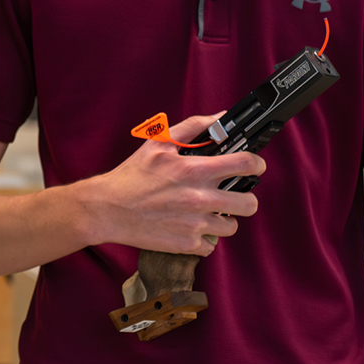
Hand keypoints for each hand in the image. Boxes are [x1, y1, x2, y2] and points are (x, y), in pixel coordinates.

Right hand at [70, 113, 265, 255]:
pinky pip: (210, 245)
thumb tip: (219, 118)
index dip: (257, 164)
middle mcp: (199, 198)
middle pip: (249, 203)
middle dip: (245, 197)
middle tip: (233, 195)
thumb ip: (192, 128)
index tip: (254, 167)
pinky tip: (190, 227)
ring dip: (223, 219)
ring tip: (206, 213)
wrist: (107, 209)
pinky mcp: (186, 244)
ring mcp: (194, 224)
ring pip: (232, 226)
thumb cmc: (131, 176)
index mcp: (195, 171)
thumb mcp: (158, 143)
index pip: (245, 164)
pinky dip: (203, 238)